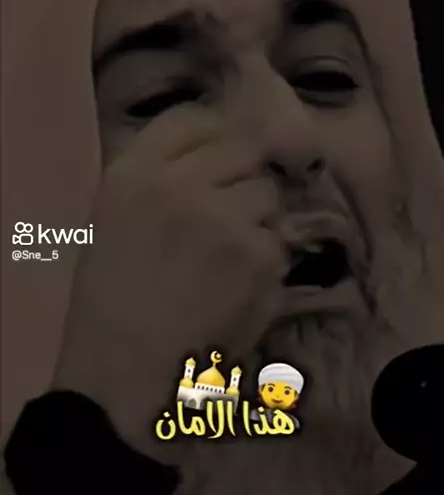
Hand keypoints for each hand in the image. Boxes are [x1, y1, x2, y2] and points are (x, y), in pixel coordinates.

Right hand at [53, 106, 284, 453]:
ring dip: (258, 222)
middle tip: (225, 225)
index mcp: (133, 173)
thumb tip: (222, 155)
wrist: (125, 374)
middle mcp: (179, 184)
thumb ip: (161, 178)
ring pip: (268, 196)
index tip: (223, 165)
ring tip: (226, 264)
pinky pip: (278, 242)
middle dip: (243, 183)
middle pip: (244, 151)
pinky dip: (267, 266)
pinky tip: (236, 292)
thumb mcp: (115, 220)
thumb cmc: (113, 302)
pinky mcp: (258, 256)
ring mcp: (223, 217)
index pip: (196, 120)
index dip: (218, 141)